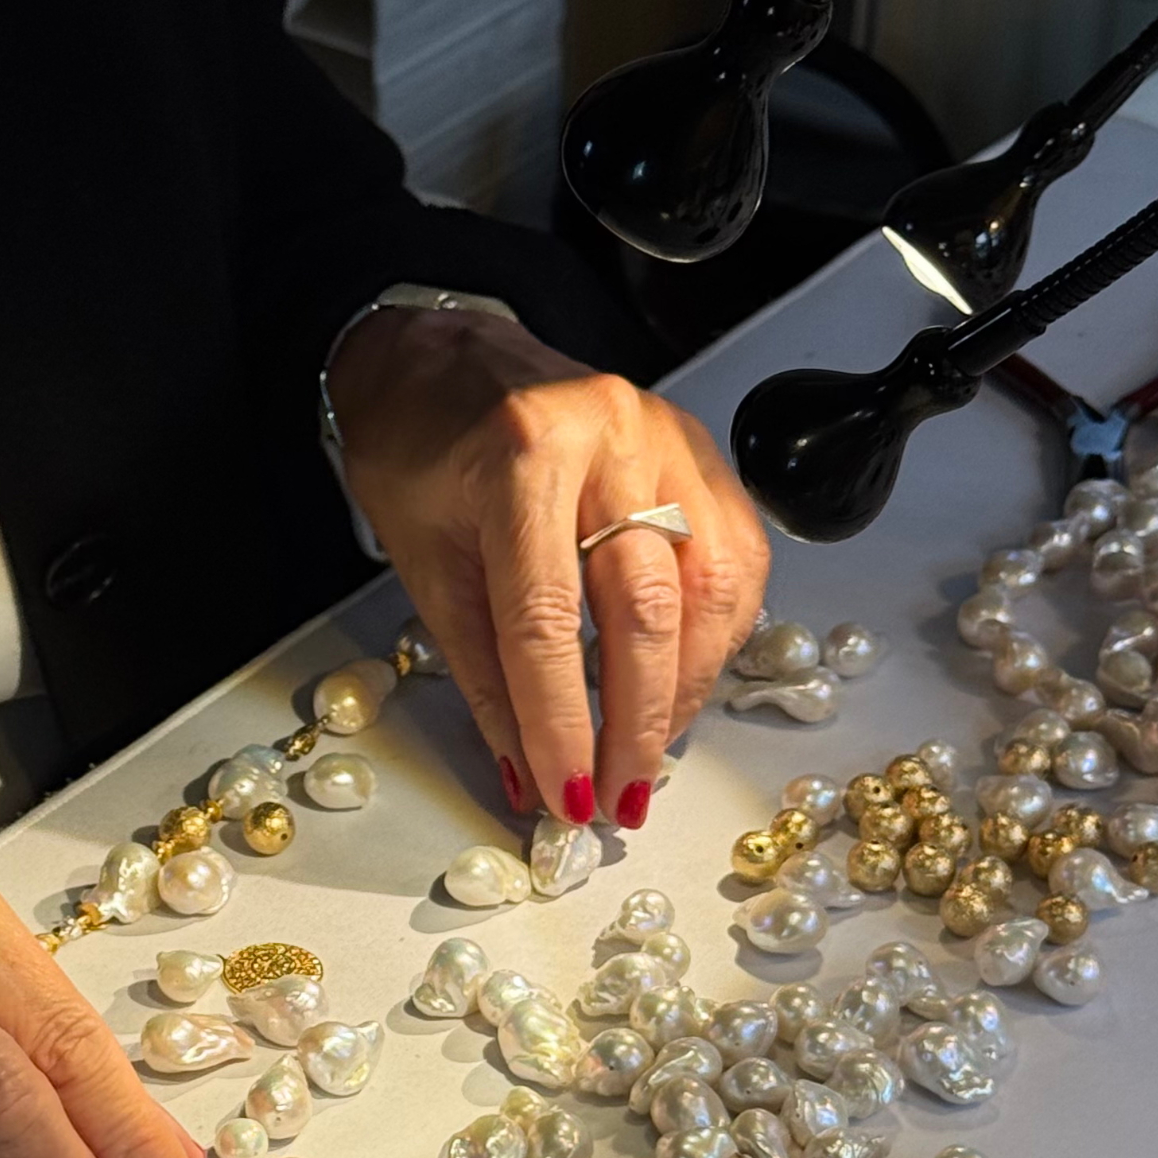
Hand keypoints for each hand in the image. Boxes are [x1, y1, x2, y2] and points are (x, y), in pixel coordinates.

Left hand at [325, 306, 768, 828]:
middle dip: (637, 721)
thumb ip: (483, 673)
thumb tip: (528, 771)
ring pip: (712, 585)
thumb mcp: (426, 565)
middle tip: (621, 795)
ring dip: (687, 686)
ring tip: (652, 752)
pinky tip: (685, 681)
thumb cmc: (421, 453)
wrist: (439, 361)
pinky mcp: (699, 450)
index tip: (567, 796)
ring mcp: (666, 436)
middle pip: (646, 607)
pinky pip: (736, 555)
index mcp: (521, 457)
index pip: (548, 621)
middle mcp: (608, 436)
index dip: (562, 723)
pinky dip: (717, 634)